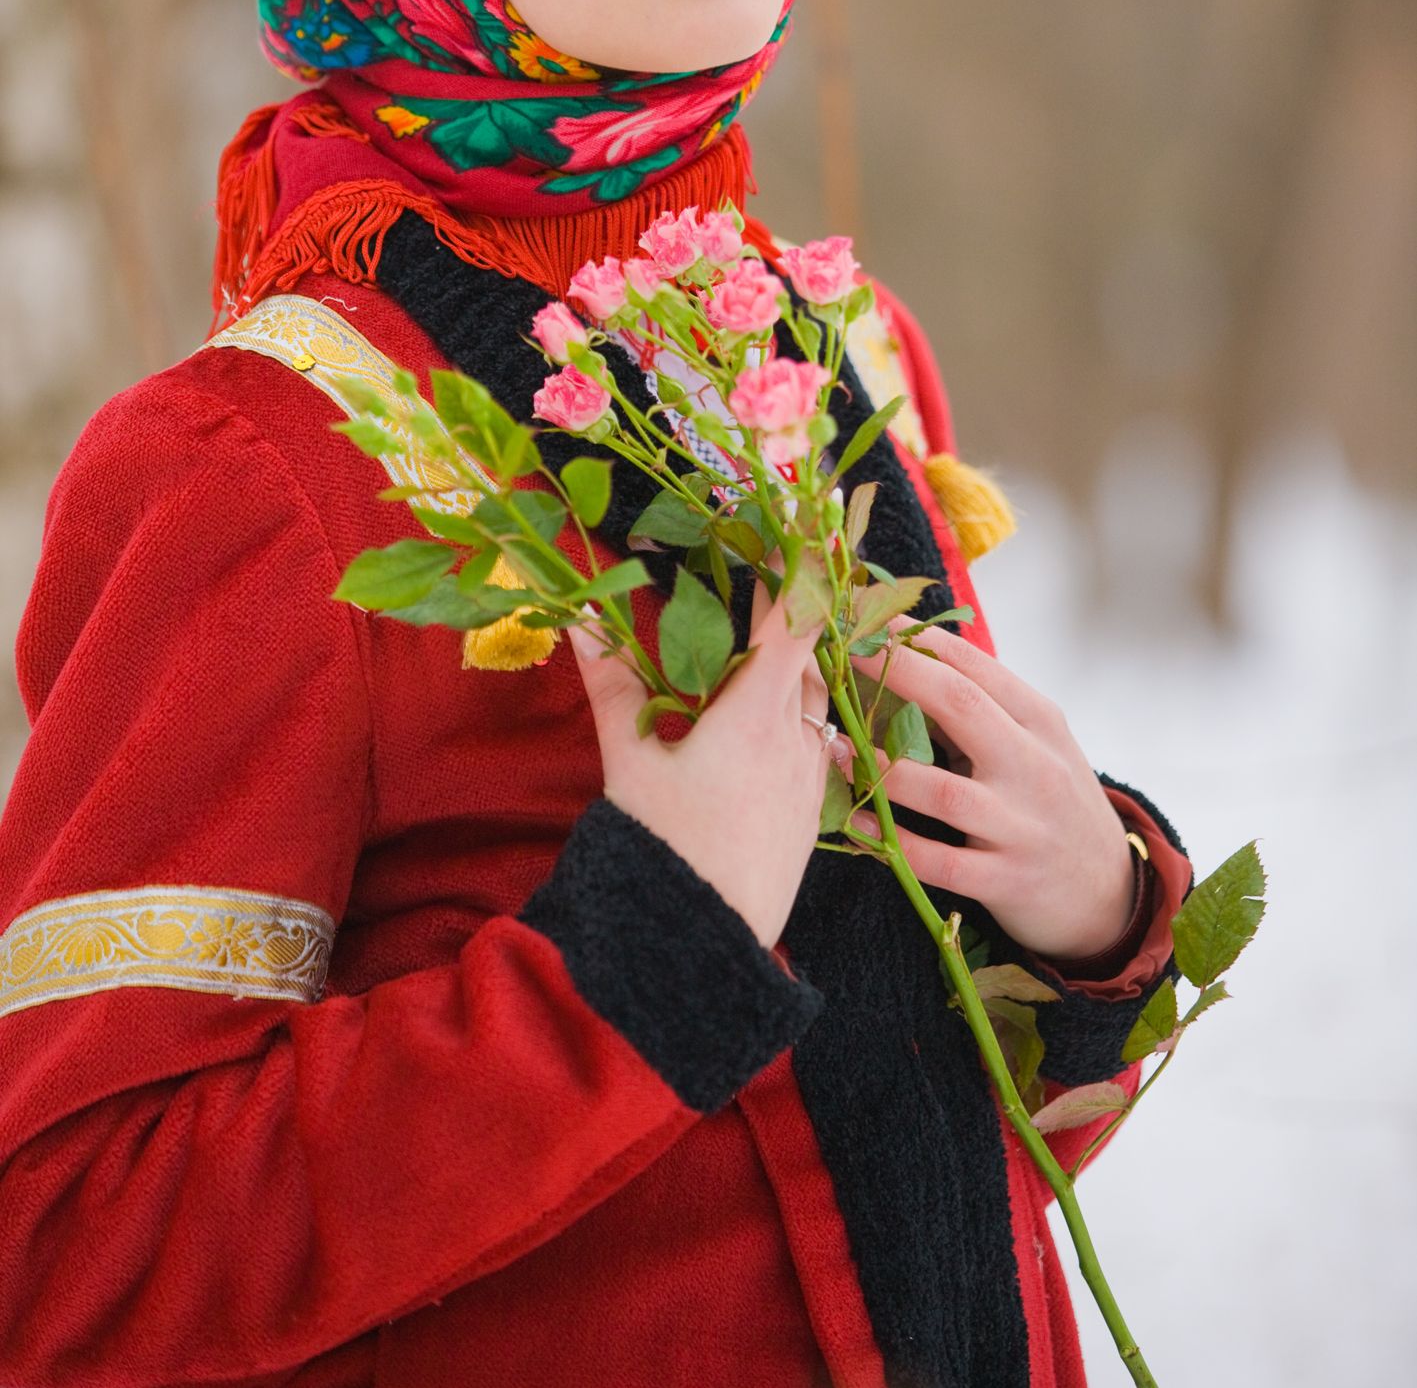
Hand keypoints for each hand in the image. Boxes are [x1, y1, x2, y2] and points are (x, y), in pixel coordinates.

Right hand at [567, 562, 842, 951]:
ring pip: (813, 697)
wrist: (702, 946)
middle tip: (768, 569)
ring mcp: (810, 775)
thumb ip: (612, 681)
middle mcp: (796, 737)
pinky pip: (815, 740)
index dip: (805, 564)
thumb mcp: (629, 759)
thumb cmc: (660, 848)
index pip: (796, 618)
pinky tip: (767, 719)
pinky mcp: (812, 810)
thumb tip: (580, 616)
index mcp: (754, 713)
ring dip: (794, 664)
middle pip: (807, 652)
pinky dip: (798, 713)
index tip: (810, 518)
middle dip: (790, 609)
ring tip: (762, 642)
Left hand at [849, 616, 1135, 962]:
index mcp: (1040, 721)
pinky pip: (941, 863)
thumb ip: (982, 706)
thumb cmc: (1053, 800)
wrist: (1108, 891)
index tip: (868, 617)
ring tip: (835, 746)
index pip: (975, 666)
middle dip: (897, 673)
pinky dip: (895, 842)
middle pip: (961, 706)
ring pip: (945, 793)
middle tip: (843, 652)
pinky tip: (857, 822)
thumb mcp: (1035, 743)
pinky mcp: (1006, 881)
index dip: (916, 639)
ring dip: (884, 769)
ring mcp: (1021, 827)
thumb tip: (903, 656)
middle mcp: (1034, 767)